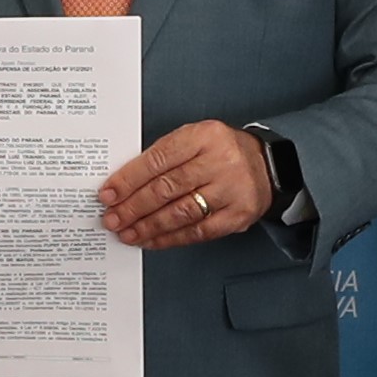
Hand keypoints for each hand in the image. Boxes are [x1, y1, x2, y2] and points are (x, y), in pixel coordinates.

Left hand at [100, 121, 272, 250]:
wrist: (268, 165)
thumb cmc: (222, 152)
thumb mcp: (196, 139)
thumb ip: (165, 156)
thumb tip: (124, 185)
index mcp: (204, 136)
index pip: (158, 159)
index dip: (129, 179)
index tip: (108, 194)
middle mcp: (220, 161)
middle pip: (166, 188)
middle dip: (133, 207)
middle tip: (112, 218)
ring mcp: (231, 190)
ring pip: (180, 212)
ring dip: (148, 226)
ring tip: (126, 233)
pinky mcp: (238, 215)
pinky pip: (198, 231)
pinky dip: (170, 238)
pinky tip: (151, 240)